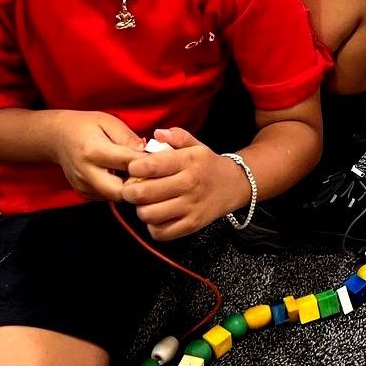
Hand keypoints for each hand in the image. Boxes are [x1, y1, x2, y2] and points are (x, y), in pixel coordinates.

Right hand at [50, 111, 144, 200]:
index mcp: (93, 151)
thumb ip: (128, 138)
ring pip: (115, 197)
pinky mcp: (84, 193)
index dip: (148, 163)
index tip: (161, 160)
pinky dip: (119, 189)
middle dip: (138, 185)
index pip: (128, 163)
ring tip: (137, 174)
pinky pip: (108, 197)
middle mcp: (86, 172)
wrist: (57, 137)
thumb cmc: (86, 126)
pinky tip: (123, 176)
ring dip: (129, 188)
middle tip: (150, 174)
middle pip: (120, 191)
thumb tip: (148, 152)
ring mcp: (83, 186)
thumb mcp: (109, 122)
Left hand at [121, 128, 250, 240]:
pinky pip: (160, 232)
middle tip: (132, 188)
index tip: (133, 168)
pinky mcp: (192, 225)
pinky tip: (158, 216)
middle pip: (143, 193)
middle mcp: (190, 184)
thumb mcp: (195, 145)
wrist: (235, 185)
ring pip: (149, 214)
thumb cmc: (207, 164)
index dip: (133, 168)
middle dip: (130, 191)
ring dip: (141, 209)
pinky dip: (153, 226)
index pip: (150, 165)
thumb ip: (176, 136)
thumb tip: (157, 134)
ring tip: (146, 202)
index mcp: (189, 161)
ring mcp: (191, 207)